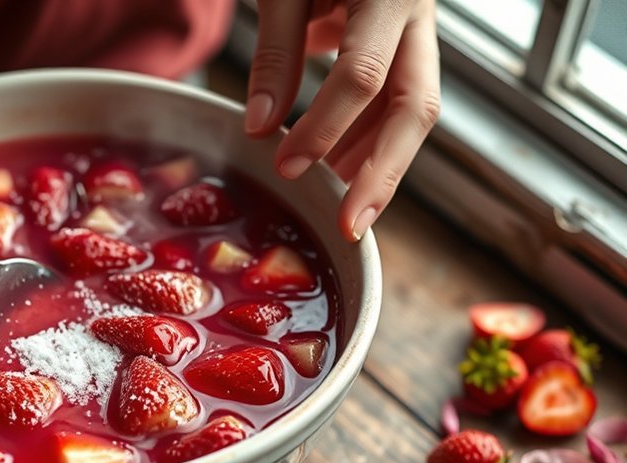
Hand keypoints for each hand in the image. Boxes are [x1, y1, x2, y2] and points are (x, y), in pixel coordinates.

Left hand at [246, 0, 440, 240]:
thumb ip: (276, 52)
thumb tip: (261, 127)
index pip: (364, 74)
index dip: (324, 126)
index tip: (284, 163)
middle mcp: (416, 16)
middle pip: (417, 107)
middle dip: (384, 173)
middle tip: (352, 225)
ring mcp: (417, 34)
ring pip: (412, 112)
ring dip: (374, 162)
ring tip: (334, 202)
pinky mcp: (405, 49)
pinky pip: (395, 104)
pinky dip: (366, 140)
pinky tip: (337, 168)